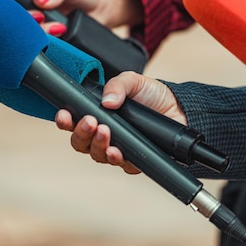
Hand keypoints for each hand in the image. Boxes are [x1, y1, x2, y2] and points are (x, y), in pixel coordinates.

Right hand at [15, 0, 143, 34]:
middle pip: (14, 19)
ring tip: (60, 27)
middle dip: (30, 22)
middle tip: (45, 19)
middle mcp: (25, 5)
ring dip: (40, 34)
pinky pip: (37, 45)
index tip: (35, 11)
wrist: (100, 8)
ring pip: (25, 35)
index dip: (16, 6)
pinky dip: (46, 44)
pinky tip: (59, 37)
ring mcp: (33, 23)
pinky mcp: (41, 38)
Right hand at [55, 71, 186, 174]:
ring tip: (105, 131)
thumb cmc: (153, 95)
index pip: (73, 122)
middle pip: (80, 142)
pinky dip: (115, 157)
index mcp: (98, 114)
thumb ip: (117, 86)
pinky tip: (116, 151)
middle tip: (90, 122)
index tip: (65, 115)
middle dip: (81, 133)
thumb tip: (107, 101)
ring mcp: (117, 148)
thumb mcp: (133, 82)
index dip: (65, 120)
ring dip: (97, 144)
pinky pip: (120, 164)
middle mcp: (104, 134)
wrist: (180, 108)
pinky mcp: (133, 159)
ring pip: (97, 154)